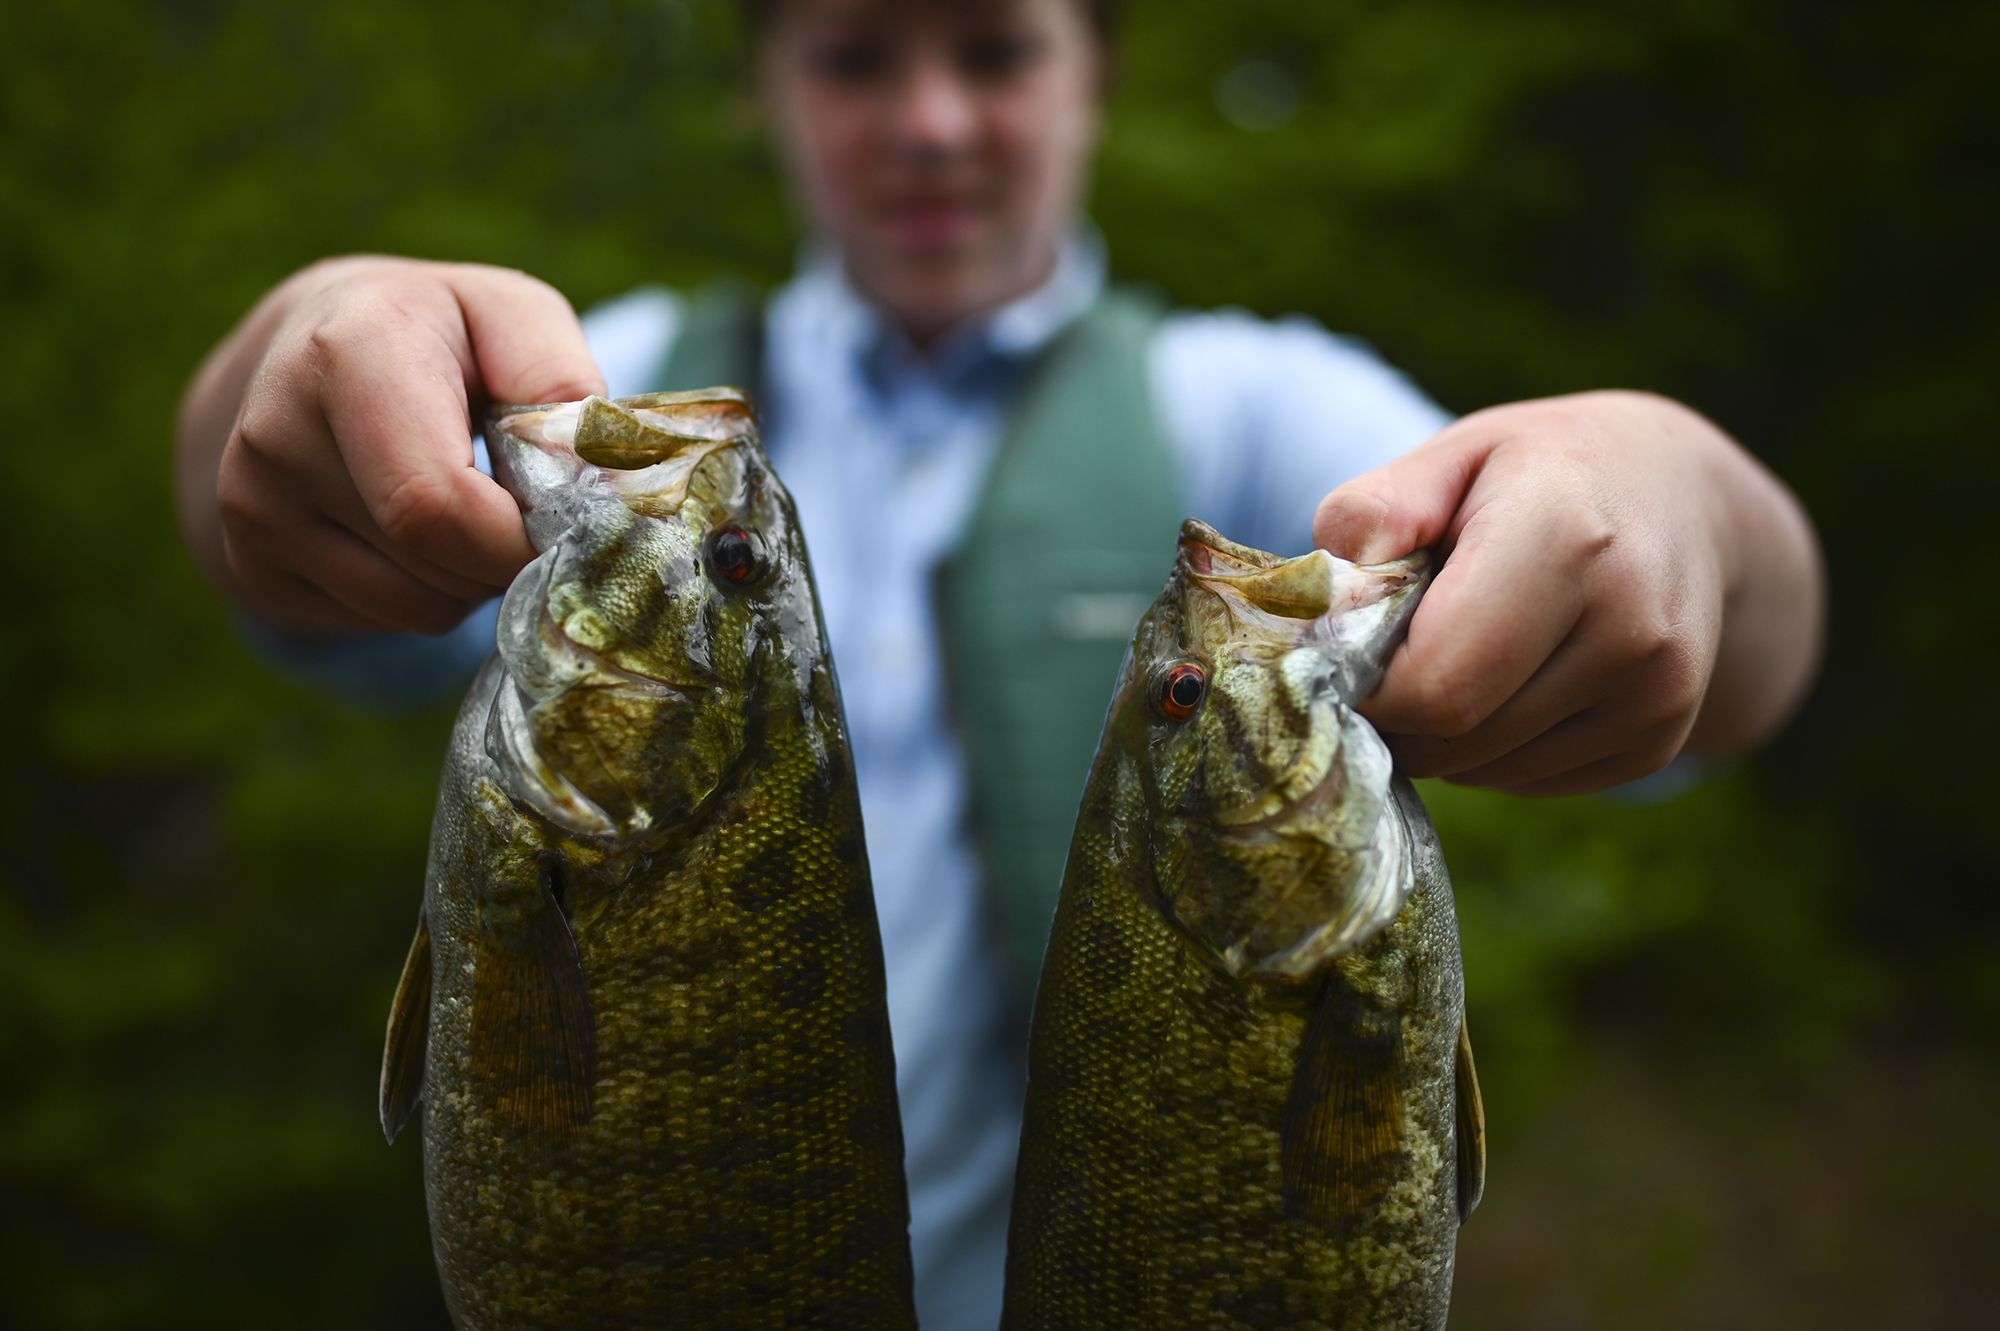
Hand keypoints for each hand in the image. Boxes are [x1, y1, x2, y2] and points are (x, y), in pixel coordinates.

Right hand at [174, 257, 604, 633]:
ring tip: (465, 508)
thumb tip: (586, 477)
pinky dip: (424, 595)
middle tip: (520, 504)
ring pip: (415, 610)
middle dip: (504, 556)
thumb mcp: (510, 313)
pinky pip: (380, 625)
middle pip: (434, 567)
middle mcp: (274, 435)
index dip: (519, 539)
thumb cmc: (437, 332)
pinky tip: (412, 532)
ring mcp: (248, 510)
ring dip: (470, 581)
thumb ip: (558, 379)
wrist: (309, 343)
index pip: (437, 506)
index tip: (565, 521)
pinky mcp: (250, 567)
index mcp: (343, 355)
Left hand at [1314, 391, 1822, 795]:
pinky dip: (1492, 749)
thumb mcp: (1456, 454)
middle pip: (1455, 738)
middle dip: (1398, 715)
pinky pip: (1531, 781)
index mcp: (1566, 540)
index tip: (1349, 651)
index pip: (1434, 686)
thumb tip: (1327, 598)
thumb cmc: (1540, 472)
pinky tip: (1509, 680)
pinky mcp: (1661, 740)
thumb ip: (1378, 510)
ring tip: (1457, 654)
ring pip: (1487, 770)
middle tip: (1391, 656)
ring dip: (1442, 736)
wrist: (1684, 498)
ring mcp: (1656, 693)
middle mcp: (1628, 628)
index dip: (1368, 687)